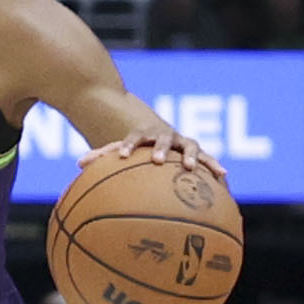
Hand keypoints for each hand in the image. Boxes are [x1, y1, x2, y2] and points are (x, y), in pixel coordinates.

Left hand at [80, 125, 228, 177]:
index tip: (121, 155)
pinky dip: (214, 166)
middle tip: (155, 160)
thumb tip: (79, 164)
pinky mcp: (194, 151)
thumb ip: (101, 156)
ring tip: (190, 167)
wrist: (155, 127)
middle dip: (159, 148)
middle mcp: (163, 135)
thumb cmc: (134, 144)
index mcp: (142, 134)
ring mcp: (181, 141)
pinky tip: (224, 177)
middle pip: (162, 139)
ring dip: (190, 156)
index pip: (132, 137)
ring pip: (188, 146)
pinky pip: (206, 159)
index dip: (126, 145)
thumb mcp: (118, 148)